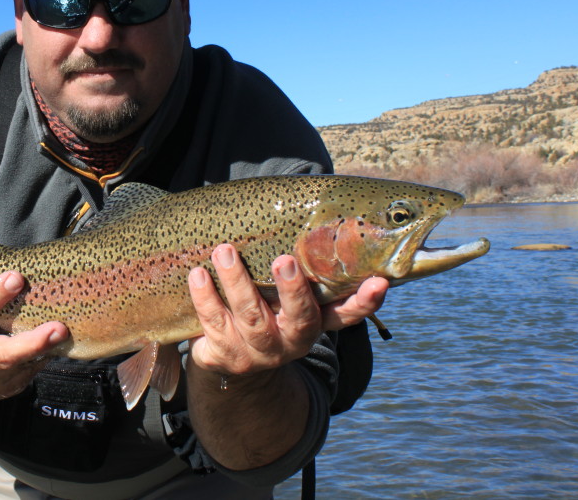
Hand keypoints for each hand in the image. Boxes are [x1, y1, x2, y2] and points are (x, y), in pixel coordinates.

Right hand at [0, 270, 68, 401]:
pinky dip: (41, 354)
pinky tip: (48, 341)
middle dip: (33, 343)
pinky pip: (30, 369)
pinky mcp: (6, 390)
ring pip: (24, 365)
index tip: (16, 278)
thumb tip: (16, 278)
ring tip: (61, 331)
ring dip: (45, 347)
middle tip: (59, 329)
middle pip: (4, 355)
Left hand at [187, 244, 386, 375]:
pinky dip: (205, 297)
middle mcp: (292, 340)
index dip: (365, 302)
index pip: (347, 314)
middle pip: (299, 317)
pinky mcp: (226, 355)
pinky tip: (197, 274)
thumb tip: (322, 216)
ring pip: (250, 316)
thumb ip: (306, 272)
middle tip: (284, 260)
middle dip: (292, 289)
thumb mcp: (289, 299)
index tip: (380, 282)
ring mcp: (259, 350)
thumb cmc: (268, 311)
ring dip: (237, 281)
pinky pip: (214, 323)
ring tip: (224, 251)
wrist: (233, 362)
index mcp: (315, 322)